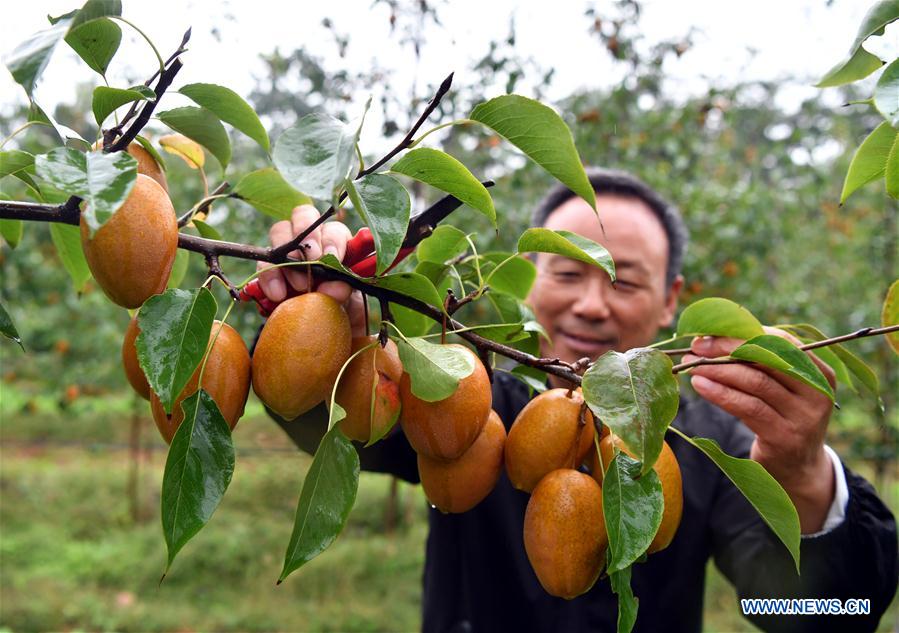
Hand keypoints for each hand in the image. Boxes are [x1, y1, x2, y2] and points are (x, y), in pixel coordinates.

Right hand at [257, 204, 366, 336]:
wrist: (323, 331)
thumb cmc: (342, 309)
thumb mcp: (351, 305)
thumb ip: (345, 294)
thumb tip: (334, 287)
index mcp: (337, 243)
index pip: (334, 229)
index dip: (332, 240)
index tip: (332, 259)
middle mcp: (312, 240)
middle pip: (304, 215)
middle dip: (307, 237)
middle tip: (311, 263)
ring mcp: (287, 250)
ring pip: (279, 231)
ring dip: (287, 256)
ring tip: (298, 287)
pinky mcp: (269, 268)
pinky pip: (262, 262)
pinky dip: (268, 276)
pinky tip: (277, 295)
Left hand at [684, 326, 837, 532]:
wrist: (797, 468)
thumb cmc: (781, 417)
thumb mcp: (782, 389)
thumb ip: (760, 363)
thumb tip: (715, 336)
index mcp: (820, 372)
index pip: (781, 341)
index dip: (743, 335)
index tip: (710, 334)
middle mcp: (817, 392)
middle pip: (767, 360)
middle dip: (727, 349)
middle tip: (697, 347)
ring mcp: (803, 417)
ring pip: (755, 383)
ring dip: (718, 371)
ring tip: (692, 366)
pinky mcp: (783, 437)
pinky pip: (747, 407)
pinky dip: (720, 393)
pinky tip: (700, 386)